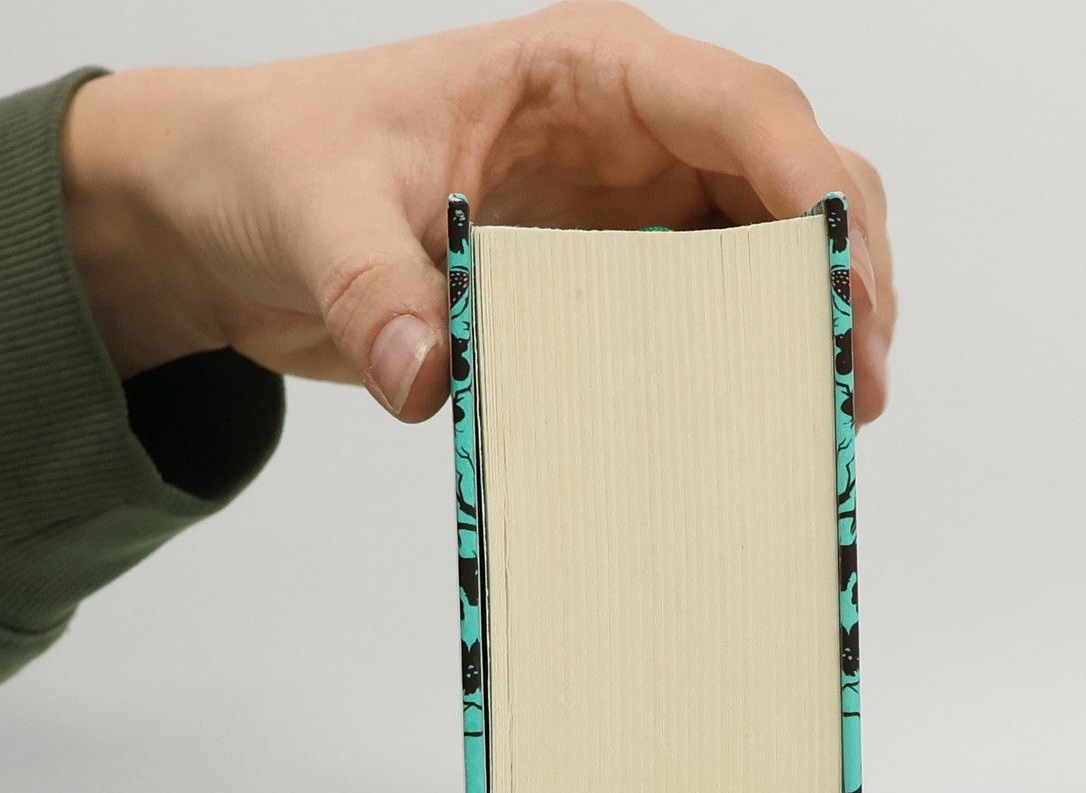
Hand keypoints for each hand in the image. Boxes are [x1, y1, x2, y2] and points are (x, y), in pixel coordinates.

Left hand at [60, 2, 893, 423]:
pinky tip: (761, 424)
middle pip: (788, 175)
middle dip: (842, 265)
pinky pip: (705, 314)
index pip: (738, 109)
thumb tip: (432, 377)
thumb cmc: (275, 164)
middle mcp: (625, 134)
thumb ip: (373, 291)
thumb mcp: (314, 215)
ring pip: (765, 247)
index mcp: (581, 74)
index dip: (811, 190)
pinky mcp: (604, 281)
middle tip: (858, 378)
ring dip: (810, 320)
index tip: (843, 281)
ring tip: (834, 414)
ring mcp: (624, 209)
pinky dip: (744, 362)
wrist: (226, 212)